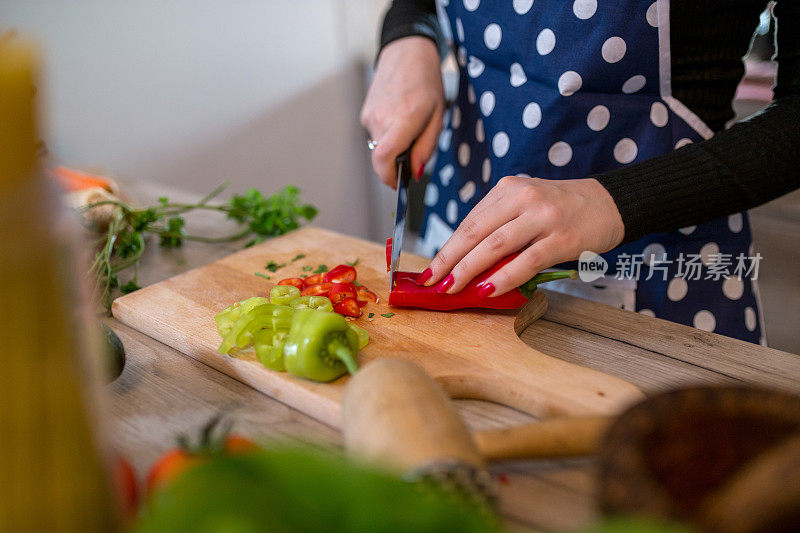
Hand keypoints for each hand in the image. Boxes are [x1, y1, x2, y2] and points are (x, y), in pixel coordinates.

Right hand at [360, 37, 444, 187]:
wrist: (406, 52)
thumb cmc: (426, 83)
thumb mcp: (437, 117)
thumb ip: (425, 148)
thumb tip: (415, 173)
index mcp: (401, 120)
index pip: (383, 160)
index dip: (389, 178)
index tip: (399, 184)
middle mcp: (380, 120)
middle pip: (382, 159)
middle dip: (397, 163)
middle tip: (414, 150)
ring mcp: (369, 116)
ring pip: (379, 148)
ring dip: (394, 147)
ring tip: (409, 125)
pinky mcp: (365, 113)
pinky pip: (376, 135)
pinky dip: (388, 135)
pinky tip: (399, 118)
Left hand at [419, 176, 625, 295]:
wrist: (609, 203)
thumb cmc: (561, 210)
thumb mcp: (526, 207)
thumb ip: (499, 228)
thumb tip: (465, 265)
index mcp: (507, 189)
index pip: (469, 222)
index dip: (446, 248)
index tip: (429, 270)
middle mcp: (522, 198)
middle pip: (475, 232)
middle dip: (448, 260)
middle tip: (431, 282)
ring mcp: (543, 216)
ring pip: (495, 246)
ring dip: (469, 270)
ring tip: (452, 288)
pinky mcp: (561, 237)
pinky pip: (526, 261)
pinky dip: (504, 277)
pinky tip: (488, 290)